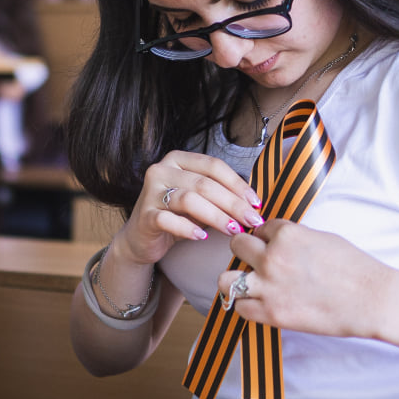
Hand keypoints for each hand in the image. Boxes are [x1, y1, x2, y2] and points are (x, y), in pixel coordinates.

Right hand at [115, 151, 264, 267]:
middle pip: (204, 183)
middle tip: (252, 220)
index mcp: (177, 160)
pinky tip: (202, 237)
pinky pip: (168, 219)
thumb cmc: (177, 216)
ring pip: (188, 200)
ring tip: (234, 230)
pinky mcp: (144, 215)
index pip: (213, 166)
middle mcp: (161, 170)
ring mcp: (150, 192)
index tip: (256, 203)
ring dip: (216, 216)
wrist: (142, 238)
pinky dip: (188, 228)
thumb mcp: (199, 200)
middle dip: (233, 203)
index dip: (238, 184)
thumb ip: (220, 195)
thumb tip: (254, 202)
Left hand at [216, 219, 398, 339]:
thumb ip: (292, 238)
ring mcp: (268, 286)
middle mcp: (272, 258)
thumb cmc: (354, 268)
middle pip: (236, 246)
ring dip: (234, 279)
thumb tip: (274, 240)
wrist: (372, 299)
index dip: (266, 238)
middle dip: (245, 252)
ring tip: (247, 283)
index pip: (259, 228)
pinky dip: (247, 306)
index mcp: (286, 234)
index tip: (274, 247)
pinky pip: (240, 308)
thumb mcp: (321, 238)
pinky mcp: (272, 313)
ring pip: (225, 279)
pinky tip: (260, 304)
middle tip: (257, 262)